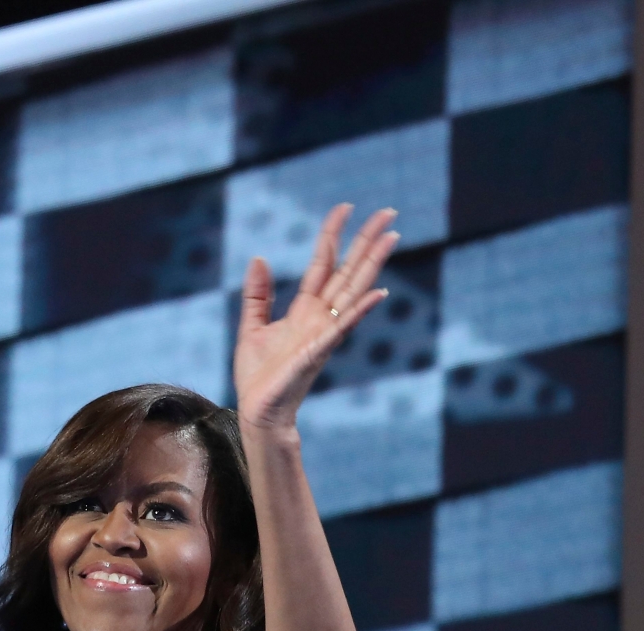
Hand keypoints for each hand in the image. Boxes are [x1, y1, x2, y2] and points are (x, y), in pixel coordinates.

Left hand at [233, 204, 399, 432]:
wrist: (258, 410)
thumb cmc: (258, 376)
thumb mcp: (251, 326)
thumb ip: (257, 295)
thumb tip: (259, 258)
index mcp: (303, 309)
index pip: (323, 263)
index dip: (333, 235)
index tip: (345, 208)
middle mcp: (320, 317)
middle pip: (348, 271)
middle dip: (366, 241)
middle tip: (388, 212)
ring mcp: (323, 332)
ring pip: (353, 291)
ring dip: (373, 264)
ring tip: (392, 236)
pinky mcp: (319, 350)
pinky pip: (344, 326)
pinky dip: (361, 309)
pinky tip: (380, 291)